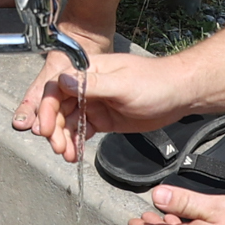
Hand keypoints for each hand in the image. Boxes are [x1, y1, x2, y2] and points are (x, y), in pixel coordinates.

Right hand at [14, 47, 185, 162]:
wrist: (179, 95)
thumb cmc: (155, 82)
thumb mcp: (123, 84)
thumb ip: (92, 85)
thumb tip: (63, 80)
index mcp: (89, 70)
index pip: (57, 87)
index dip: (47, 108)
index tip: (45, 128)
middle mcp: (87, 86)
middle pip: (58, 106)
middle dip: (53, 128)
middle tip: (57, 146)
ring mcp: (94, 103)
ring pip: (68, 121)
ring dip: (64, 138)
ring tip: (67, 154)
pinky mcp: (103, 118)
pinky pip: (82, 130)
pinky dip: (76, 142)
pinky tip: (74, 154)